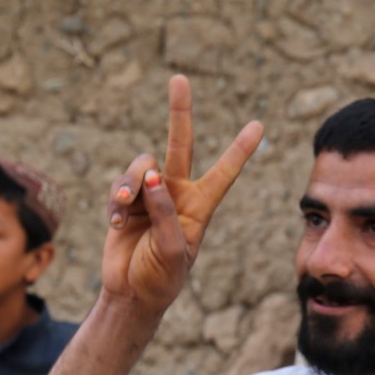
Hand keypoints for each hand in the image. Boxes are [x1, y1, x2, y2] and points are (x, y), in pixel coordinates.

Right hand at [102, 75, 263, 317]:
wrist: (131, 295)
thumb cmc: (160, 280)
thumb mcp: (172, 252)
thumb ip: (165, 214)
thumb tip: (152, 177)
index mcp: (199, 208)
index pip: (223, 174)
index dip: (240, 151)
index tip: (259, 126)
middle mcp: (176, 194)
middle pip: (181, 144)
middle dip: (180, 112)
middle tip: (180, 79)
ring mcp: (149, 195)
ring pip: (141, 166)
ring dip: (130, 183)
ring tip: (123, 209)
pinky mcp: (125, 201)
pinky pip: (119, 184)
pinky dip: (115, 201)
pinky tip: (116, 223)